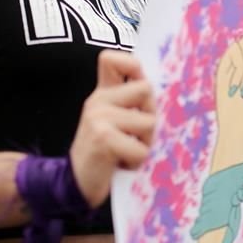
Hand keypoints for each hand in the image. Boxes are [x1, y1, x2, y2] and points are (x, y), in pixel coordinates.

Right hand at [69, 50, 155, 206]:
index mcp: (103, 94)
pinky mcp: (103, 138)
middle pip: (146, 89)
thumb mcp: (114, 122)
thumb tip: (167, 92)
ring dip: (145, 144)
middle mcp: (99, 100)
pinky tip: (121, 164)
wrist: (76, 183)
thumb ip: (131, 104)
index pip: (111, 59)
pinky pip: (141, 148)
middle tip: (136, 136)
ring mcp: (99, 117)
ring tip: (127, 151)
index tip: (138, 81)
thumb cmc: (104, 154)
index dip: (130, 63)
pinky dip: (137, 162)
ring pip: (149, 122)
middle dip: (150, 116)